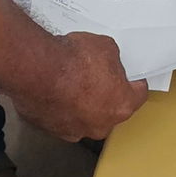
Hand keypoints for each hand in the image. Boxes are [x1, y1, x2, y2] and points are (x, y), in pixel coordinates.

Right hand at [16, 30, 146, 141]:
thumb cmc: (72, 61)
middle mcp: (100, 125)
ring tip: (69, 81)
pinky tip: (53, 89)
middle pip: (109, 110)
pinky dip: (58, 106)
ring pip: (83, 117)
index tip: (130, 77)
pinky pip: (59, 118)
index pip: (138, 95)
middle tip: (94, 76)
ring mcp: (74, 130)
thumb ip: (112, 60)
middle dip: (104, 94)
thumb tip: (107, 60)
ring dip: (79, 103)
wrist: (37, 69)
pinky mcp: (50, 129)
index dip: (133, 83)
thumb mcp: (105, 46)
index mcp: (122, 106)